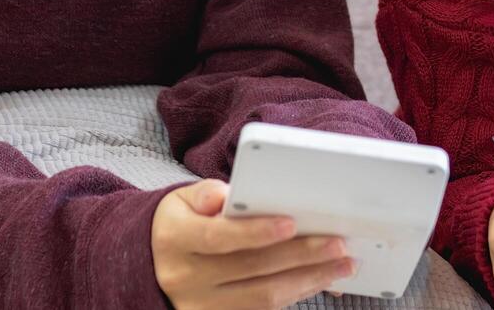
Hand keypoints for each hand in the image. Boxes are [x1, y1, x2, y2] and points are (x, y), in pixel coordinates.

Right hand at [151, 179, 353, 309]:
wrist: (152, 264)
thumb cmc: (180, 223)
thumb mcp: (182, 199)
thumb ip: (206, 194)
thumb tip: (227, 196)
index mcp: (176, 239)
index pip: (220, 238)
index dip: (257, 232)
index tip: (291, 223)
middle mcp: (186, 277)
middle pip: (251, 268)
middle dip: (300, 255)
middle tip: (337, 244)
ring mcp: (200, 305)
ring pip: (262, 297)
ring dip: (308, 280)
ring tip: (341, 264)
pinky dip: (295, 294)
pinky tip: (318, 280)